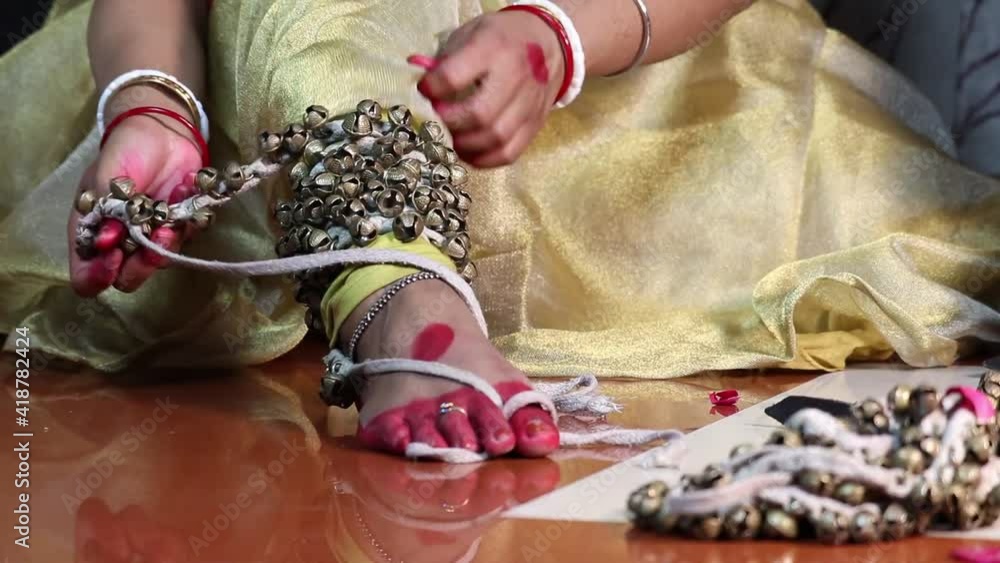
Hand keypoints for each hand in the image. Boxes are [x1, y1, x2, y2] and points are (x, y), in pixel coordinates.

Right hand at [68, 88, 202, 296]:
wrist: (163, 132)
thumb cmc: (125, 150)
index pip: (86, 274)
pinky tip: (182, 196)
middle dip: (139, 266)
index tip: (112, 258)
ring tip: (170, 220)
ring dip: (164, 247)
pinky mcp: (178, 229)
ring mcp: (150, 237)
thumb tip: (106, 242)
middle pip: (126, 277)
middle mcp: (120, 241)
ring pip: (157, 262)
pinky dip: (184, 226)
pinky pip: (183, 241)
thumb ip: (106, 207)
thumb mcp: (107, 174)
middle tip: (152, 238)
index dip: (96, 276)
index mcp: (92, 230)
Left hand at [414, 10, 565, 167]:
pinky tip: (470, 151)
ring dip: (465, 145)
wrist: (551, 43)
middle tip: (437, 120)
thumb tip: (421, 87)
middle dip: (450, 123)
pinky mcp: (535, 124)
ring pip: (495, 138)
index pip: (454, 76)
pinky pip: (509, 153)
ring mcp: (529, 104)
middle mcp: (515, 76)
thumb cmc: (503, 38)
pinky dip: (485, 159)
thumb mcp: (472, 32)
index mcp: (494, 47)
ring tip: (452, 138)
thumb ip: (446, 59)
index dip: (432, 88)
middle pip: (479, 114)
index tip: (424, 90)